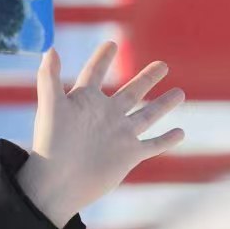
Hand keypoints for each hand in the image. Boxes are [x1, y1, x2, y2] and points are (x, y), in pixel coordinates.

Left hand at [15, 40, 185, 225]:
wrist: (57, 184)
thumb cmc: (50, 145)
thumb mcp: (51, 107)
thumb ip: (49, 78)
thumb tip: (50, 49)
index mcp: (85, 100)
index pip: (95, 72)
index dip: (102, 58)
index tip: (111, 44)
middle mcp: (105, 115)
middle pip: (131, 91)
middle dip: (147, 78)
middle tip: (162, 65)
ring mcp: (119, 135)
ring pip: (148, 115)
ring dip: (163, 104)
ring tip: (180, 93)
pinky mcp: (129, 155)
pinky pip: (153, 145)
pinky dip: (167, 139)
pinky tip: (180, 132)